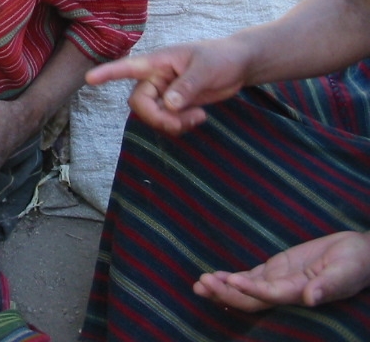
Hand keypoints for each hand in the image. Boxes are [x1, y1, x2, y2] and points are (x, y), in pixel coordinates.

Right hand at [85, 39, 248, 134]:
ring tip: (197, 118)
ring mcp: (164, 92)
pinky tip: (199, 117)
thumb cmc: (221, 57)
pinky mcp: (175, 105)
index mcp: (158, 62)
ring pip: (152, 115)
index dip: (107, 73)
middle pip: (139, 103)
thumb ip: (187, 86)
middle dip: (157, 118)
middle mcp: (155, 78)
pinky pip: (166, 121)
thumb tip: (169, 105)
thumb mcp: (206, 68)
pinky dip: (180, 125)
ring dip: (172, 124)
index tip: (89, 79)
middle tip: (182, 122)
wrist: (238, 65)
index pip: (127, 67)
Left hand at [194, 231, 369, 310]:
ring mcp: (279, 282)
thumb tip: (311, 299)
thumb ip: (328, 286)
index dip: (251, 290)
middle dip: (226, 293)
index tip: (231, 280)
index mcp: (300, 293)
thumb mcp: (344, 272)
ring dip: (223, 288)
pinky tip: (215, 277)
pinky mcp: (276, 270)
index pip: (270, 295)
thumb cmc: (355, 263)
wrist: (359, 254)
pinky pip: (250, 278)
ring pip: (246, 291)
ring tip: (199, 284)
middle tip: (202, 282)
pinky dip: (232, 279)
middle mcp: (286, 292)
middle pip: (251, 299)